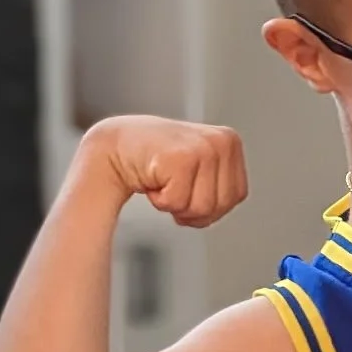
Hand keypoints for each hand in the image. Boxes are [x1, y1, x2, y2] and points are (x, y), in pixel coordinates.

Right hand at [81, 116, 247, 227]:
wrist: (115, 146)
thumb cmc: (155, 162)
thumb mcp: (200, 168)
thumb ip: (218, 185)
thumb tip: (224, 209)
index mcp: (230, 142)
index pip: (236, 196)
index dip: (210, 206)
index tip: (188, 189)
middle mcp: (221, 142)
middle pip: (219, 206)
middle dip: (192, 208)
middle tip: (172, 186)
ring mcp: (203, 148)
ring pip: (201, 208)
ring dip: (175, 204)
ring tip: (163, 180)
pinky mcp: (181, 158)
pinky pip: (177, 203)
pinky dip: (160, 200)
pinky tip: (153, 177)